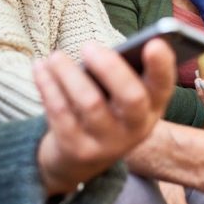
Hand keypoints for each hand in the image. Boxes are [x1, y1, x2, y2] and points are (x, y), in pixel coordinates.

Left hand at [34, 40, 174, 195]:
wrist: (80, 161)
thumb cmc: (104, 111)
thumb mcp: (119, 96)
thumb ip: (117, 74)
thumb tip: (97, 50)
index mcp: (152, 106)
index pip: (163, 85)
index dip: (162, 65)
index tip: (153, 43)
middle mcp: (136, 127)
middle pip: (131, 98)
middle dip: (111, 68)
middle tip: (88, 46)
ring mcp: (107, 143)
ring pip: (90, 103)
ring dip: (70, 74)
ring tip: (55, 57)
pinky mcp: (77, 150)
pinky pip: (61, 113)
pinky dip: (49, 86)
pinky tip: (40, 68)